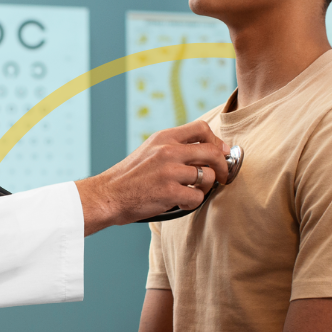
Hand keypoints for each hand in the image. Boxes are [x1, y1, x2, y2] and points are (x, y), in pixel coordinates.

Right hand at [76, 120, 230, 233]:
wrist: (108, 195)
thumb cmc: (129, 178)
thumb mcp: (149, 151)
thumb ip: (173, 148)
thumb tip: (206, 151)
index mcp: (163, 137)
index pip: (201, 128)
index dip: (217, 141)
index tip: (220, 153)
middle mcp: (168, 150)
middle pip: (212, 151)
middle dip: (223, 166)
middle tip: (223, 177)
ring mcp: (169, 171)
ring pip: (208, 177)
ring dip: (205, 188)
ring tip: (191, 193)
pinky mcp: (169, 192)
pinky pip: (197, 197)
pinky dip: (192, 203)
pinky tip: (180, 204)